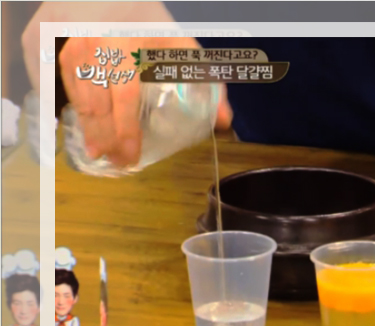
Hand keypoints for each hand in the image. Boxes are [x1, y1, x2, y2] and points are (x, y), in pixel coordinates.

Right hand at [22, 2, 232, 166]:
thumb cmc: (152, 25)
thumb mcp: (183, 47)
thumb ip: (206, 82)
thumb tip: (226, 121)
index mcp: (129, 48)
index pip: (125, 99)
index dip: (126, 131)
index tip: (130, 155)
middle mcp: (96, 49)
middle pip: (99, 106)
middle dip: (107, 139)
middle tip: (117, 162)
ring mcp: (74, 49)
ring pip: (80, 99)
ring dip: (90, 130)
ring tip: (100, 153)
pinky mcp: (59, 50)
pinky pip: (67, 88)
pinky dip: (76, 112)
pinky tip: (86, 130)